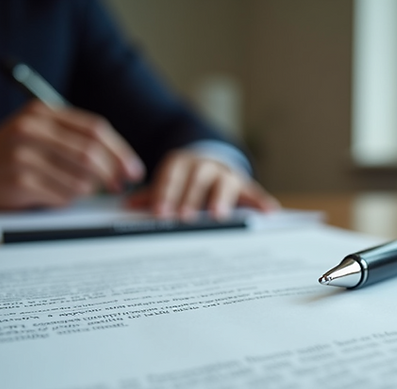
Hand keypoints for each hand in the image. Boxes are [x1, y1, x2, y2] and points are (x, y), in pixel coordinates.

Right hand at [0, 101, 144, 209]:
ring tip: (78, 188)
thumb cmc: (9, 150)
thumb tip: (119, 161)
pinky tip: (56, 194)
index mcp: (42, 113)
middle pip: (91, 153)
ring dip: (88, 189)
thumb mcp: (37, 129)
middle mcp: (33, 130)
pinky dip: (68, 198)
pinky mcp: (20, 181)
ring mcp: (25, 155)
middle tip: (120, 185)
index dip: (120, 151)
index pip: (94, 129)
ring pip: (80, 179)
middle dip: (113, 173)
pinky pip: (63, 195)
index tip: (133, 168)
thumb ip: (72, 137)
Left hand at [126, 149, 279, 218]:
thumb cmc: (187, 180)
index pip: (173, 175)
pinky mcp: (245, 186)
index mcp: (183, 163)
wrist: (213, 163)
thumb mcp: (169, 184)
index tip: (160, 213)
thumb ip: (153, 195)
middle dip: (191, 198)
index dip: (166, 192)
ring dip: (221, 198)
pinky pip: (255, 193)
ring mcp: (227, 174)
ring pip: (225, 182)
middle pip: (198, 178)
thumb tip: (128, 207)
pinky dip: (263, 201)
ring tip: (218, 215)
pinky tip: (269, 212)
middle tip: (184, 218)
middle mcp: (206, 165)